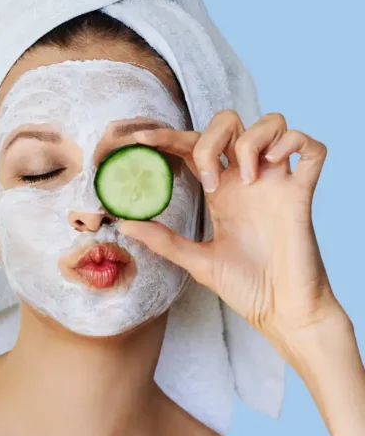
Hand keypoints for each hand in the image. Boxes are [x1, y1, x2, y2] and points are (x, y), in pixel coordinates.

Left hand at [118, 110, 344, 360]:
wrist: (282, 313)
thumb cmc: (245, 289)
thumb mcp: (196, 261)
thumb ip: (162, 240)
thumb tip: (123, 224)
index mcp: (219, 191)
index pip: (192, 145)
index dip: (168, 136)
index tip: (140, 140)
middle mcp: (247, 180)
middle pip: (230, 122)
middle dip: (211, 137)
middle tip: (208, 179)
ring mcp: (276, 183)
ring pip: (271, 124)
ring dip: (252, 140)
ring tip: (246, 177)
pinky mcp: (303, 194)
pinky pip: (312, 148)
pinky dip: (294, 142)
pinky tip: (276, 163)